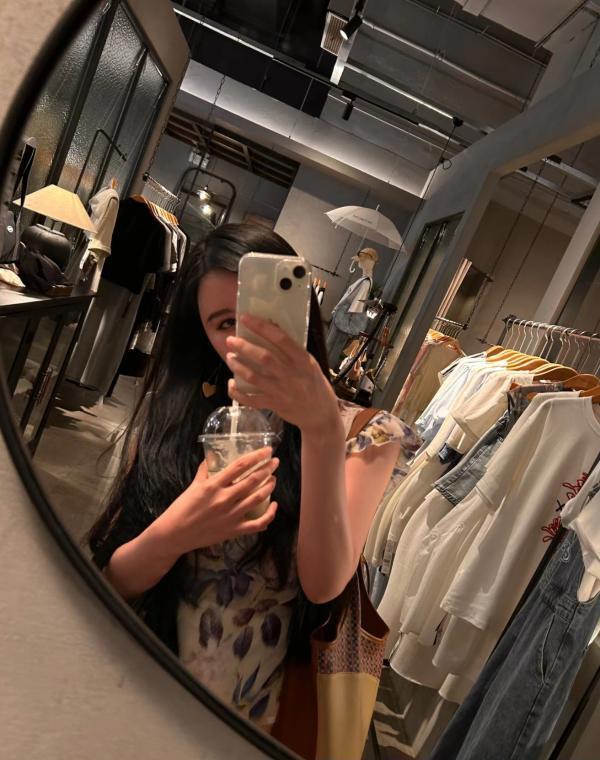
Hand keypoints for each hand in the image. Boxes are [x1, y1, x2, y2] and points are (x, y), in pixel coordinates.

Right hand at [156, 447, 278, 557]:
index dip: (257, 456)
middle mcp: (225, 499)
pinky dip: (270, 514)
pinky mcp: (234, 531)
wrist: (175, 534)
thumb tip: (211, 456)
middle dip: (268, 469)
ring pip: (258, 498)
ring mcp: (231, 516)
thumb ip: (204, 471)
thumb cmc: (182, 508)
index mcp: (214, 485)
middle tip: (275, 462)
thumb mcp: (193, 486)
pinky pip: (258, 524)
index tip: (267, 450)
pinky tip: (274, 505)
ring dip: (269, 486)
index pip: (240, 466)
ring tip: (273, 479)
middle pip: (253, 480)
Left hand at [225, 314, 341, 435]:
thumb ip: (292, 351)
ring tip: (229, 358)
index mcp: (302, 360)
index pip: (281, 339)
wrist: (321, 414)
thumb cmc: (315, 384)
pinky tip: (231, 384)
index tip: (245, 319)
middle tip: (230, 340)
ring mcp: (282, 391)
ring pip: (254, 377)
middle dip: (244, 347)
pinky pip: (251, 400)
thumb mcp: (309, 364)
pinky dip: (238, 393)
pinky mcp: (274, 405)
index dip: (261, 327)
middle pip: (264, 358)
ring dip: (238, 367)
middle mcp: (292, 374)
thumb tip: (271, 328)